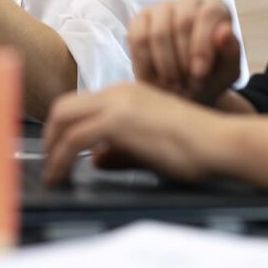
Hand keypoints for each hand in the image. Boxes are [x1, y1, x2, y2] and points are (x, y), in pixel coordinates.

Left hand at [43, 82, 216, 183]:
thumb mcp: (150, 146)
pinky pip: (73, 138)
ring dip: (50, 147)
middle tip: (49, 161)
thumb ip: (120, 150)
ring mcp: (117, 103)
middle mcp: (119, 92)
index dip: (63, 128)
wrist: (218, 142)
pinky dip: (60, 159)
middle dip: (49, 135)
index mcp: (128, 93)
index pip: (81, 104)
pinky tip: (61, 176)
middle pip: (64, 105)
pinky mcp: (118, 121)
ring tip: (52, 172)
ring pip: (63, 117)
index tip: (58, 150)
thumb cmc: (196, 147)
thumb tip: (93, 160)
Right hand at [128, 0, 239, 103]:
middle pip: (183, 22)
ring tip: (173, 85)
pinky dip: (146, 64)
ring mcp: (162, 9)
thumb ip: (230, 52)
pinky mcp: (139, 20)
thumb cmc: (209, 78)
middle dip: (183, 59)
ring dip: (166, 65)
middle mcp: (189, 2)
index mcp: (216, 8)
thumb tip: (225, 31)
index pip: (209, 13)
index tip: (199, 73)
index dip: (203, 44)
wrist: (184, 92)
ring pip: (159, 32)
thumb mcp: (227, 73)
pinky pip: (138, 39)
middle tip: (186, 84)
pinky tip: (155, 79)